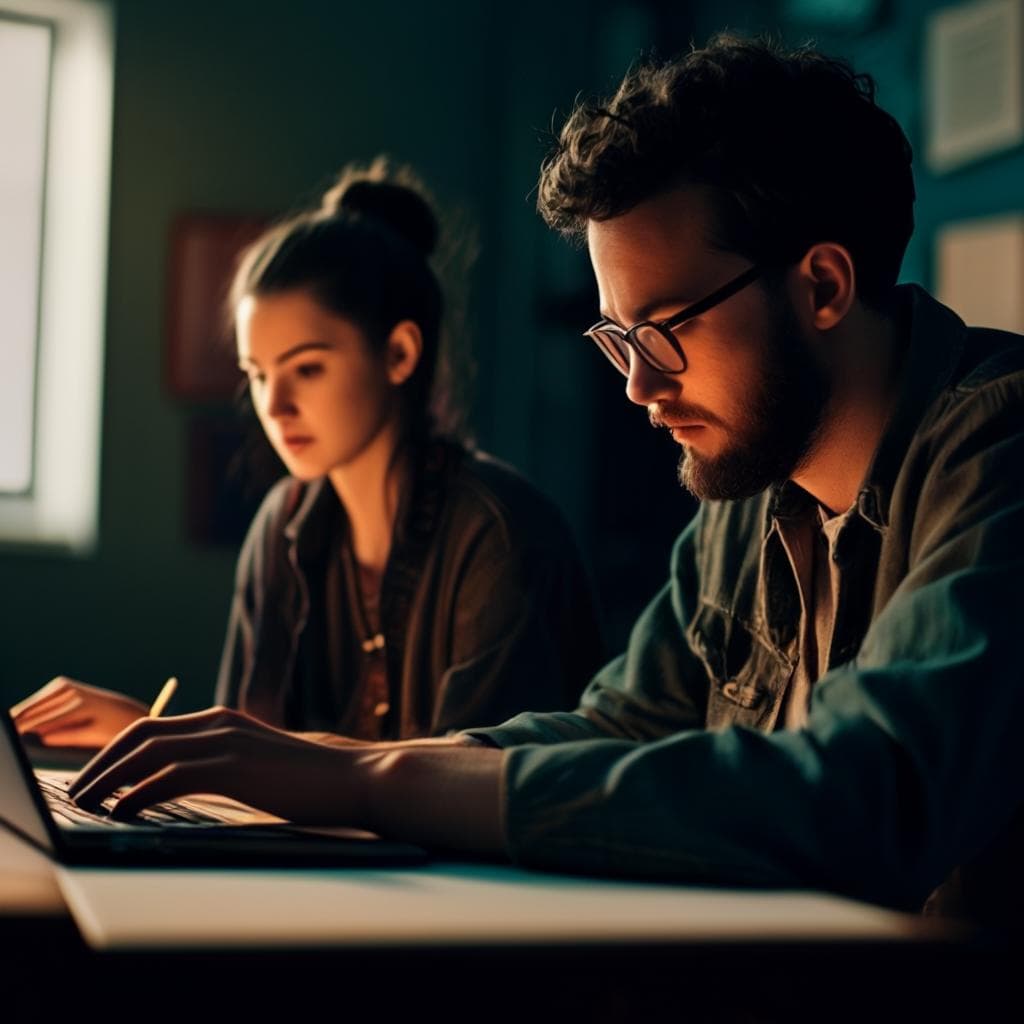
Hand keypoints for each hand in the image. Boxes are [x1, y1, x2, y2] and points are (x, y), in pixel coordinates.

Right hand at [10, 677, 147, 748]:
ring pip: (29, 705)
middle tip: (8, 739)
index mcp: (78, 706)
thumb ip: (63, 736)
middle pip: (29, 712)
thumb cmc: (110, 729)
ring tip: (12, 733)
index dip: (19, 733)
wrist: (125, 711)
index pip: (38, 723)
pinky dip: (26, 713)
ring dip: (18, 719)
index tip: (12, 740)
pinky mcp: (60, 684)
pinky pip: (35, 701)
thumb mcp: (90, 737)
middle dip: (15, 726)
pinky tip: (21, 725)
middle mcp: (69, 691)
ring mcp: (63, 685)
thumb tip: (36, 736)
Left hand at [68, 706, 367, 823]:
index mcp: (226, 721)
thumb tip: (195, 788)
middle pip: (140, 734)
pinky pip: (168, 777)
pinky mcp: (234, 767)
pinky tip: (123, 813)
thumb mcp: (263, 767)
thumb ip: (229, 767)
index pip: (155, 728)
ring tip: (86, 804)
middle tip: (77, 792)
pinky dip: (137, 794)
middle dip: (101, 762)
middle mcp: (220, 723)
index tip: (96, 777)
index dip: (117, 751)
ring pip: (146, 753)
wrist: (358, 778)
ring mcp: (227, 741)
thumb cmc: (315, 781)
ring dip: (109, 780)